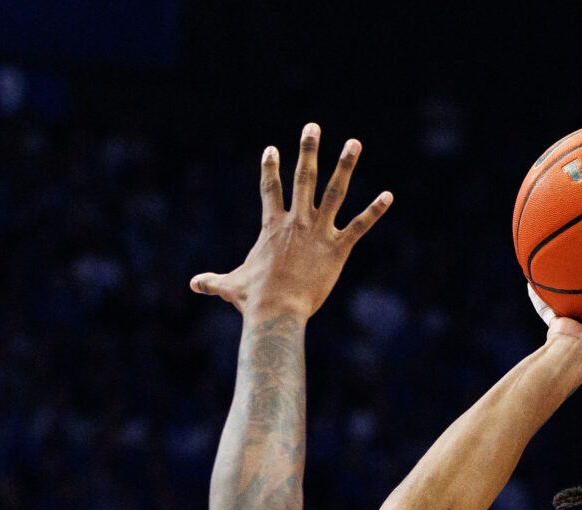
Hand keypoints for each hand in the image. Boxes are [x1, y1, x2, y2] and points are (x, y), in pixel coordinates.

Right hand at [192, 124, 391, 323]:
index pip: (270, 189)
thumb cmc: (254, 300)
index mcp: (272, 226)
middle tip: (312, 126)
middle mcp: (296, 221)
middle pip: (304, 177)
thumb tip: (193, 285)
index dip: (270, 168)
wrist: (277, 311)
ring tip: (354, 143)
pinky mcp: (337, 248)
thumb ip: (213, 281)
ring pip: (335, 191)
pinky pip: (359, 225)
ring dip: (345, 165)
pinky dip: (375, 210)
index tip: (272, 148)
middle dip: (307, 150)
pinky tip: (389, 196)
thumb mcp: (231, 286)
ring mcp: (318, 232)